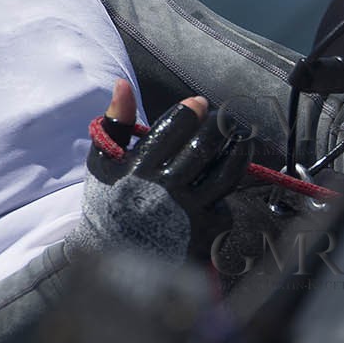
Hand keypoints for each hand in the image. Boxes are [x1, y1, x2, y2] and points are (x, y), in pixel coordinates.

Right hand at [88, 80, 249, 257]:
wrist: (114, 258)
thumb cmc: (108, 201)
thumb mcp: (103, 161)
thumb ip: (117, 122)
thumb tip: (123, 84)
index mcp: (139, 169)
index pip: (175, 127)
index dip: (192, 110)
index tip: (198, 104)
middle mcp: (166, 190)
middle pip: (205, 145)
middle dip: (218, 124)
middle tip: (221, 118)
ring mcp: (188, 213)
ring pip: (226, 173)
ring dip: (238, 150)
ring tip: (240, 139)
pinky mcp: (204, 233)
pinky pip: (226, 203)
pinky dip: (226, 191)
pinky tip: (223, 179)